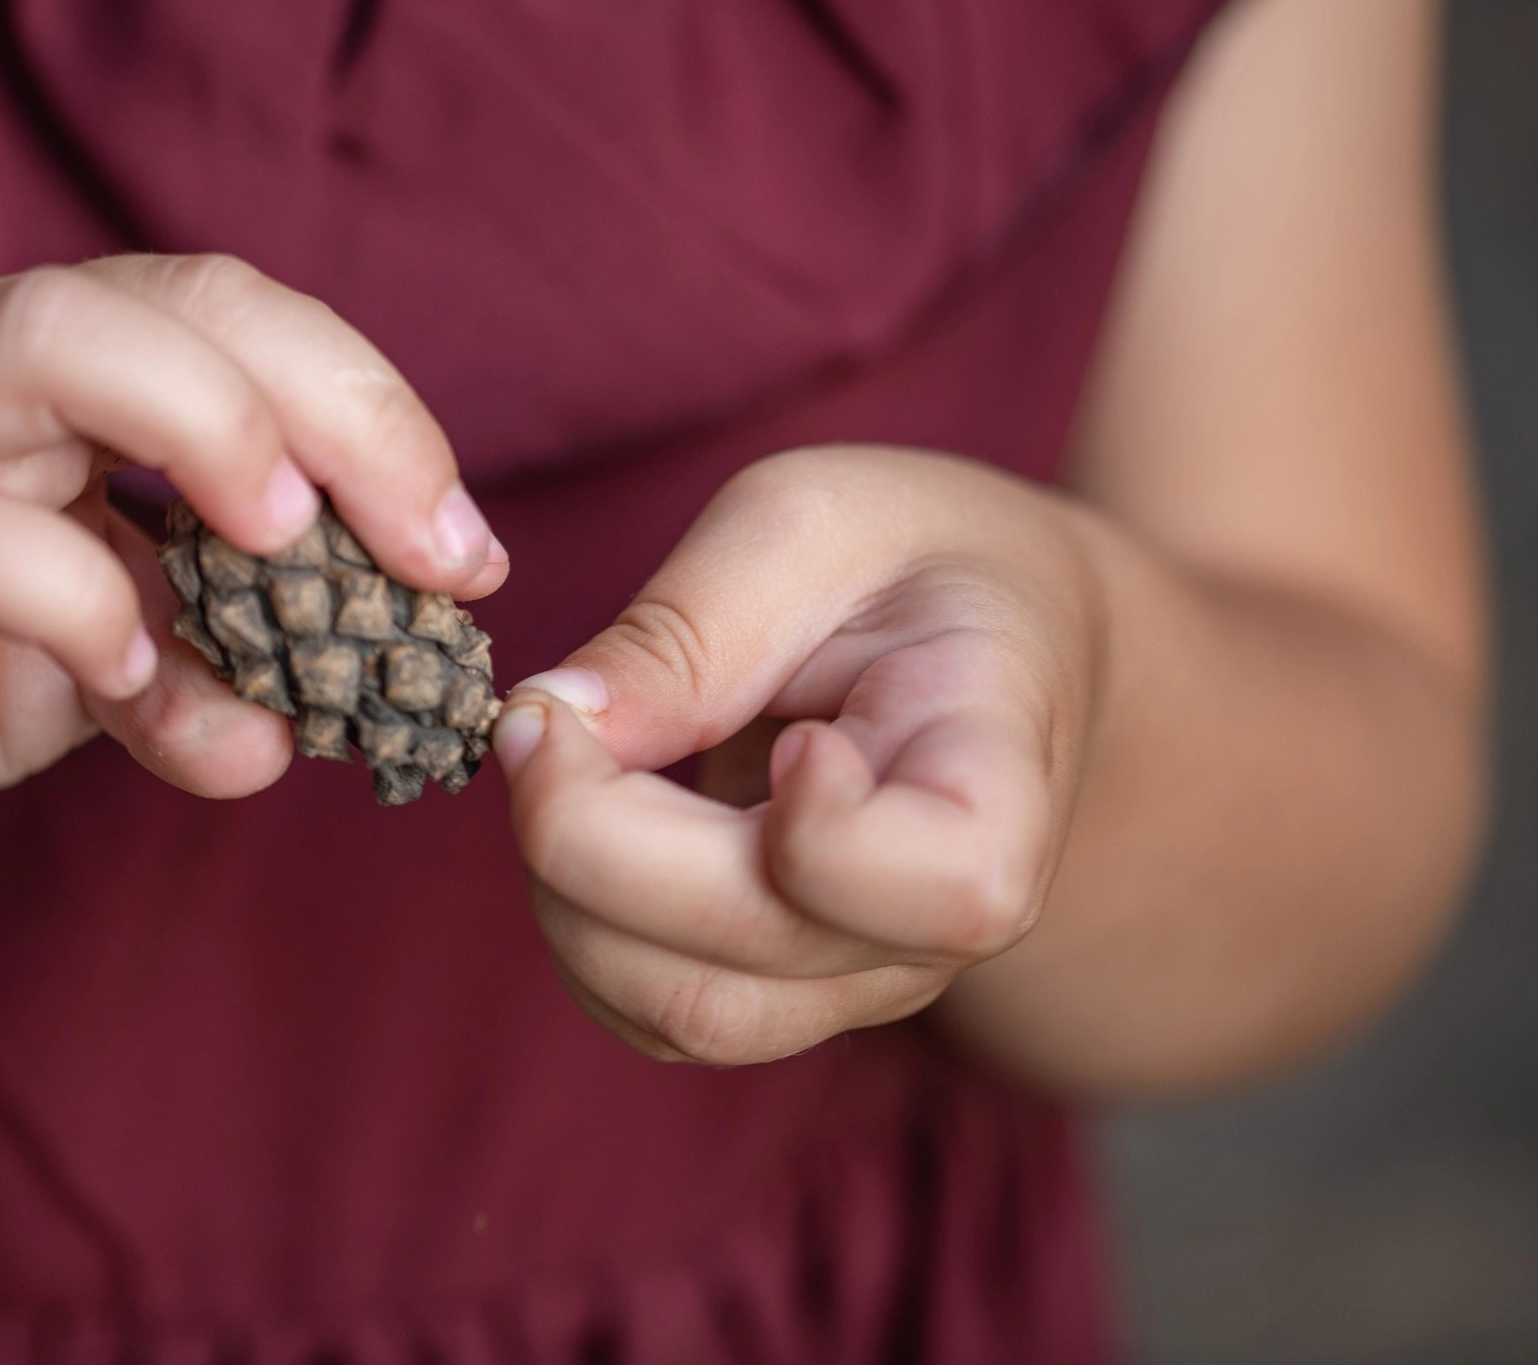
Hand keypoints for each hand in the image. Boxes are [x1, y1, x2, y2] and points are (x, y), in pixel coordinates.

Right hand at [0, 255, 504, 897]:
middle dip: (335, 403)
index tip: (466, 554)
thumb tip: (305, 730)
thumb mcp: (91, 665)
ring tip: (288, 543)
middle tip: (432, 550)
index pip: (243, 321)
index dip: (376, 414)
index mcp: (59, 375)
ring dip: (201, 426)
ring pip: (41, 343)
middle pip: (174, 299)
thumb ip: (201, 668)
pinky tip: (123, 680)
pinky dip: (64, 597)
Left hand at [494, 445, 1100, 1065]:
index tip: (786, 731)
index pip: (944, 889)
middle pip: (750, 962)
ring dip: (565, 894)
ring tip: (556, 760)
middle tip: (540, 715)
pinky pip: (652, 1013)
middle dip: (591, 840)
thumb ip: (689, 625)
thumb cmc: (912, 558)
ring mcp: (865, 974)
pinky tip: (580, 815)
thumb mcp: (809, 521)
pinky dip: (575, 923)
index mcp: (997, 779)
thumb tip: (558, 718)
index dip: (823, 834)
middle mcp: (940, 919)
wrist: (993, 632)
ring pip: (686, 1015)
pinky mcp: (789, 994)